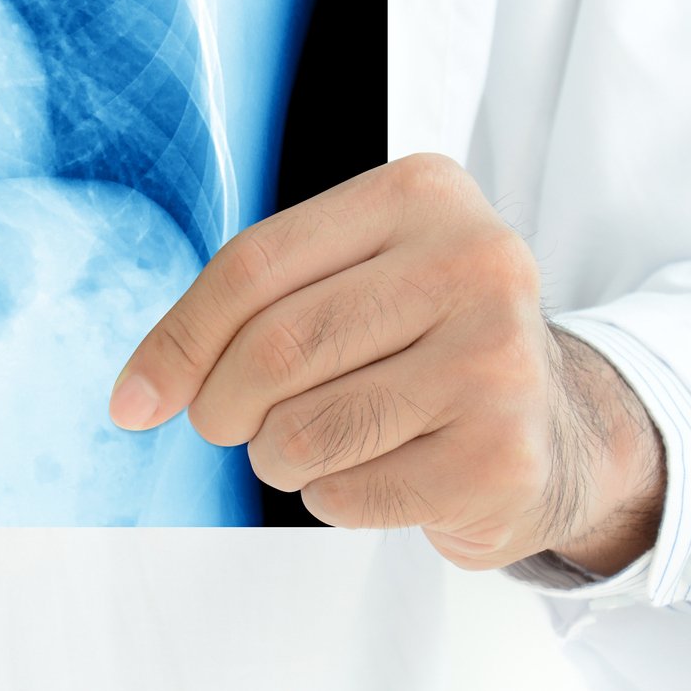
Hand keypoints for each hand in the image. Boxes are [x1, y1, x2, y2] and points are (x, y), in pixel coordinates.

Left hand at [110, 154, 664, 573]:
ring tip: (309, 445)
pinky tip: (375, 473)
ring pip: (304, 429)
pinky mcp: (503, 455)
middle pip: (276, 347)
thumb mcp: (343, 281)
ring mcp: (499, 360)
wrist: (556, 426)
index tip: (136, 400)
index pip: (253, 265)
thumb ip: (241, 310)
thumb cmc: (417, 343)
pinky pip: (348, 493)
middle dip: (222, 405)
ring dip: (276, 457)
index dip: (179, 340)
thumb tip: (135, 398)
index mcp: (422, 193)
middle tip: (226, 425)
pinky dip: (330, 497)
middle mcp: (475, 262)